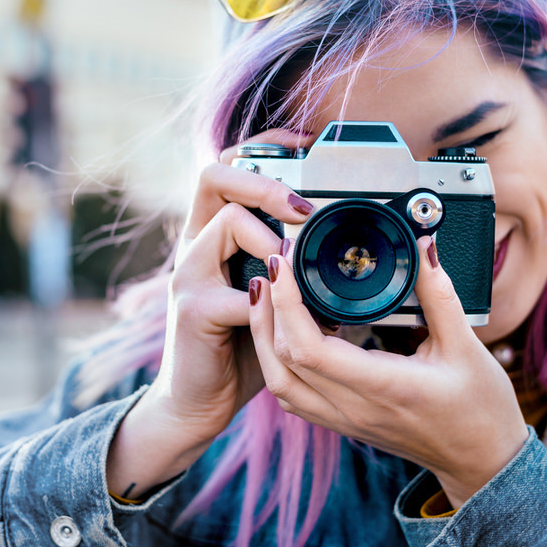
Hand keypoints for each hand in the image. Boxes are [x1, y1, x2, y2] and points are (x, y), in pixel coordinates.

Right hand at [106, 131, 314, 498]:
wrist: (200, 402)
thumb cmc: (242, 348)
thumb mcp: (276, 302)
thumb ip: (301, 276)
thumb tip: (356, 261)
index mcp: (217, 235)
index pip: (230, 167)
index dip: (265, 148)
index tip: (306, 145)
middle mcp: (197, 245)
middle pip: (214, 175)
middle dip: (265, 179)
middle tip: (303, 205)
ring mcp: (190, 275)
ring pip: (225, 220)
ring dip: (269, 233)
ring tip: (292, 260)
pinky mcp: (192, 311)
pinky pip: (233, 290)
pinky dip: (268, 298)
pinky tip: (283, 309)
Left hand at [249, 235, 527, 507]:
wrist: (481, 461)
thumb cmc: (480, 407)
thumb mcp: (467, 346)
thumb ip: (439, 294)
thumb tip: (423, 246)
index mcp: (384, 387)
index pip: (310, 349)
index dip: (287, 304)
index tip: (284, 263)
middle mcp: (355, 408)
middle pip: (282, 362)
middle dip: (268, 309)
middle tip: (273, 264)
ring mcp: (345, 420)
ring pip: (279, 382)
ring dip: (265, 336)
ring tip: (268, 293)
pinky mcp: (343, 423)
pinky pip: (293, 395)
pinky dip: (278, 360)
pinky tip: (286, 331)